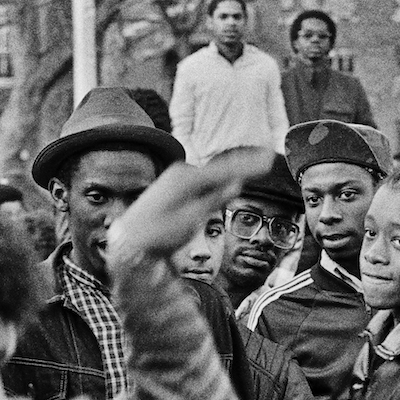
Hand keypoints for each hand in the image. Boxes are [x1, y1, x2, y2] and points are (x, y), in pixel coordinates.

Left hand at [107, 149, 275, 267]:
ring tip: (252, 168)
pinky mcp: (172, 186)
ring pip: (210, 178)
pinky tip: (226, 183)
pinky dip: (214, 185)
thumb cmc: (159, 235)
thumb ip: (214, 200)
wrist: (128, 242)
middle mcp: (181, 172)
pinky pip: (201, 182)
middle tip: (267, 159)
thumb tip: (237, 183)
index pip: (226, 170)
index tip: (271, 158)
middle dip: (241, 167)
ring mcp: (175, 177)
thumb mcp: (191, 220)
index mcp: (187, 178)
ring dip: (227, 178)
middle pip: (219, 170)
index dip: (250, 165)